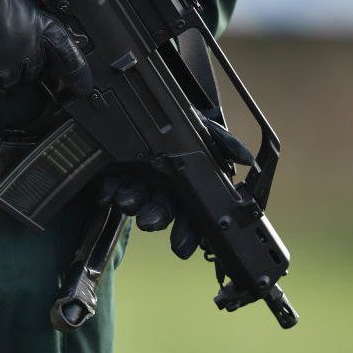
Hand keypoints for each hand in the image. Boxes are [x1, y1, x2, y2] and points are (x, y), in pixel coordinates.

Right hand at [0, 0, 92, 94]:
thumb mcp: (23, 3)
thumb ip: (35, 26)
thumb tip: (38, 43)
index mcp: (41, 29)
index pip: (67, 54)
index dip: (77, 72)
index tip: (84, 87)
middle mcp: (27, 51)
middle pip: (31, 72)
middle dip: (20, 63)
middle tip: (2, 44)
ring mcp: (4, 65)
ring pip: (6, 81)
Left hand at [98, 110, 254, 259]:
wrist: (150, 105)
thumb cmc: (185, 123)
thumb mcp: (206, 129)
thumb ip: (225, 143)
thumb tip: (246, 159)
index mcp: (185, 184)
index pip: (189, 216)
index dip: (187, 233)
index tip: (181, 247)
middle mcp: (162, 187)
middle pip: (160, 211)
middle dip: (155, 218)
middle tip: (148, 222)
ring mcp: (138, 181)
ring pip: (135, 200)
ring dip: (131, 202)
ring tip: (126, 201)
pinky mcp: (114, 172)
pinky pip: (110, 186)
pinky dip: (108, 190)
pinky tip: (107, 191)